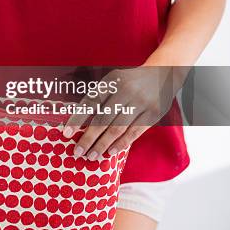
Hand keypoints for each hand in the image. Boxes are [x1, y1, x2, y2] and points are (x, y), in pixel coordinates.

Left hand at [62, 64, 177, 159]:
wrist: (163, 74)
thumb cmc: (131, 81)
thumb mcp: (114, 81)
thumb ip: (99, 97)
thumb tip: (79, 122)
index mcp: (112, 81)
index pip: (91, 101)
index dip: (78, 118)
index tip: (66, 133)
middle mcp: (126, 90)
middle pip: (103, 119)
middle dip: (89, 137)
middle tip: (78, 152)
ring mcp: (140, 102)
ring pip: (117, 128)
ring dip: (103, 144)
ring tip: (91, 155)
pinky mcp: (153, 113)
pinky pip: (134, 132)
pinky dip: (121, 143)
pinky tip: (111, 152)